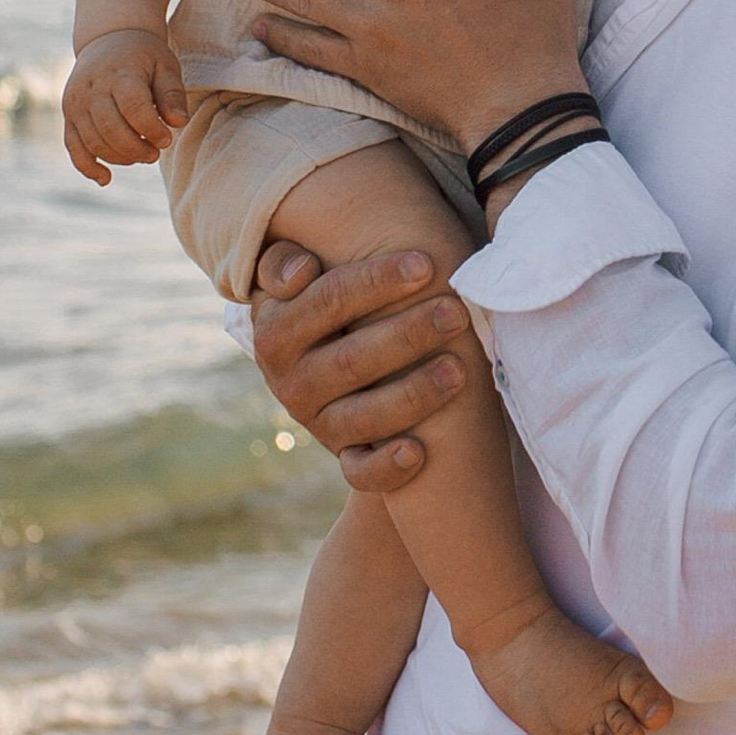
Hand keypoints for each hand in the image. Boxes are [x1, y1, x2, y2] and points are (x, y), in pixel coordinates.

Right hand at [62, 27, 188, 183]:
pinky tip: (106, 179)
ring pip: (94, 142)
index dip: (152, 130)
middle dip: (137, 149)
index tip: (167, 139)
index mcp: (119, 74)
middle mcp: (92, 90)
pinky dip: (87, 166)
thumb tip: (178, 123)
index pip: (134, 109)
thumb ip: (173, 94)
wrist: (108, 38)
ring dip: (120, 157)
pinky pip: (73, 146)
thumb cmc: (143, 55)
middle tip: (155, 153)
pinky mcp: (68, 115)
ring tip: (142, 155)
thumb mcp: (165, 65)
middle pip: (111, 130)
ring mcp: (76, 103)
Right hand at [251, 238, 468, 491]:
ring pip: (361, 416)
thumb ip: (288, 263)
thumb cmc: (338, 309)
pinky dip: (386, 467)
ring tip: (459, 369)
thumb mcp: (305, 282)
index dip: (377, 281)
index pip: (328, 300)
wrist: (344, 375)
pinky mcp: (345, 457)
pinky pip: (361, 471)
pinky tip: (417, 452)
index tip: (427, 264)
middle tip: (457, 311)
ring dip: (412, 394)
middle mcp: (290, 382)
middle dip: (407, 333)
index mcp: (276, 331)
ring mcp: (318, 423)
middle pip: (351, 358)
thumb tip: (302, 270)